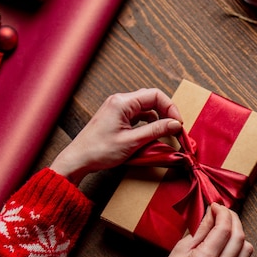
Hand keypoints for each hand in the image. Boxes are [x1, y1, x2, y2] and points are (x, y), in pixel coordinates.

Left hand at [50, 88, 182, 184]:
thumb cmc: (99, 151)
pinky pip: (139, 115)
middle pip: (152, 99)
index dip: (170, 108)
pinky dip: (149, 123)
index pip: (155, 95)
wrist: (78, 160)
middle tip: (175, 127)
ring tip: (166, 131)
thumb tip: (175, 124)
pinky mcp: (117, 118)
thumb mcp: (132, 141)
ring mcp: (118, 109)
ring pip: (146, 108)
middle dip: (166, 112)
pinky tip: (153, 133)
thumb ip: (156, 130)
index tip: (178, 123)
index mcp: (122, 102)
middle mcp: (120, 101)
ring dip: (159, 118)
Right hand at [147, 203, 252, 256]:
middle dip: (233, 219)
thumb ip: (201, 230)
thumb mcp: (180, 249)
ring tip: (226, 229)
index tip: (216, 207)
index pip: (224, 228)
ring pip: (246, 248)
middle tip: (224, 213)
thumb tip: (212, 213)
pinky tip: (227, 246)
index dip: (223, 213)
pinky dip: (239, 250)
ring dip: (238, 234)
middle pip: (239, 236)